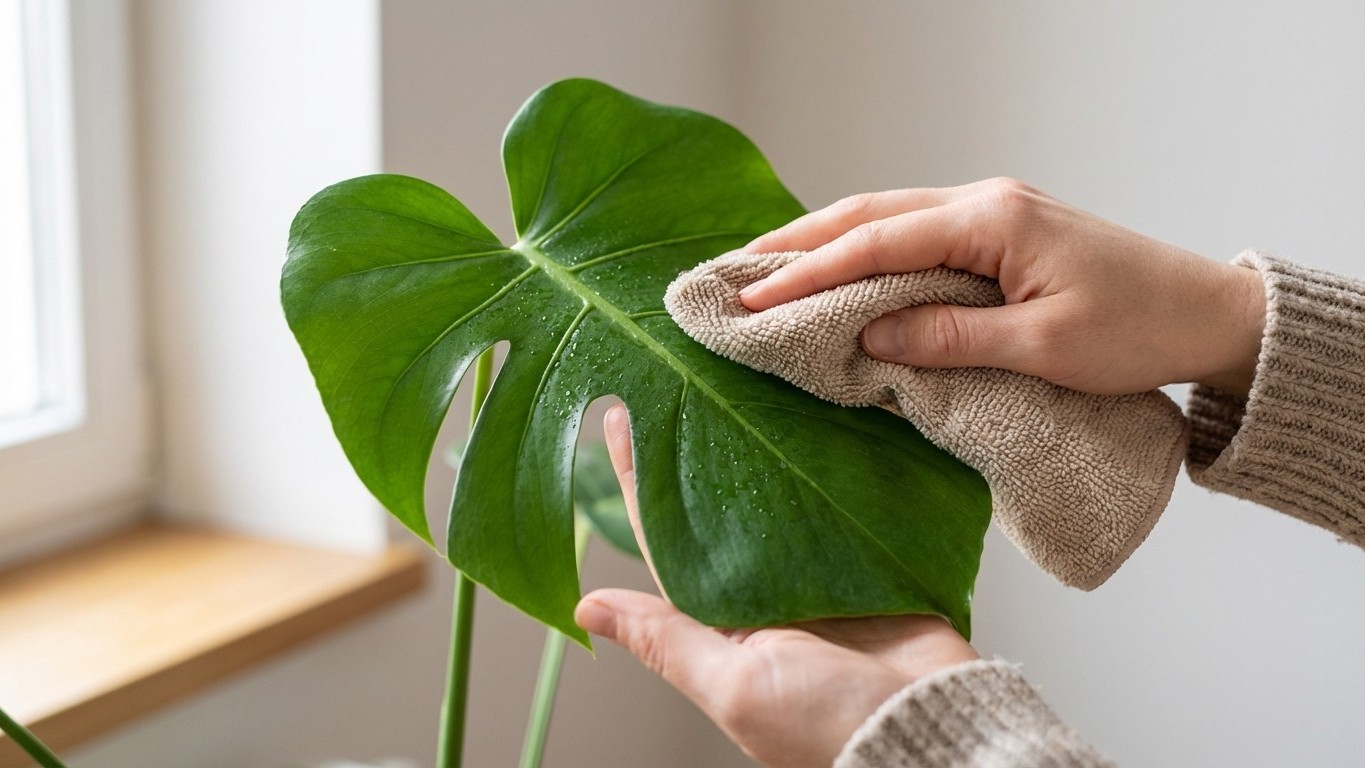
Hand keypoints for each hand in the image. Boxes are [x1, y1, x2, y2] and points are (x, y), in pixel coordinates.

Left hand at [574, 405, 978, 767]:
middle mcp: (761, 587)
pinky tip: (808, 414)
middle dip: (696, 444)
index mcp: (720, 618)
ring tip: (735, 378)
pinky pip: (837, 496)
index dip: (639, 475)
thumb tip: (585, 608)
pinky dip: (825, 459)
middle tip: (678, 376)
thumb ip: (665, 641)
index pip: (665, 532)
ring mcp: (816, 567)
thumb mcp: (733, 685)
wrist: (930, 726)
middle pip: (718, 500)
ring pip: (775, 491)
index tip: (620, 415)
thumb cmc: (825, 725)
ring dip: (756, 442)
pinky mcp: (867, 555)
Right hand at [739, 178, 1265, 395]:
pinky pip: (915, 234)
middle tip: (735, 269)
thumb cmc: (1138, 329)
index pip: (877, 243)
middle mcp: (985, 202)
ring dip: (826, 241)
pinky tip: (839, 268)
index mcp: (992, 220)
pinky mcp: (1000, 232)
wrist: (1207, 313)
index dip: (809, 272)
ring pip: (888, 218)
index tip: (754, 298)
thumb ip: (951, 337)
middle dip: (798, 242)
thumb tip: (871, 336)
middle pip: (870, 214)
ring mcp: (993, 212)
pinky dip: (867, 250)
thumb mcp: (1042, 347)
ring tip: (768, 266)